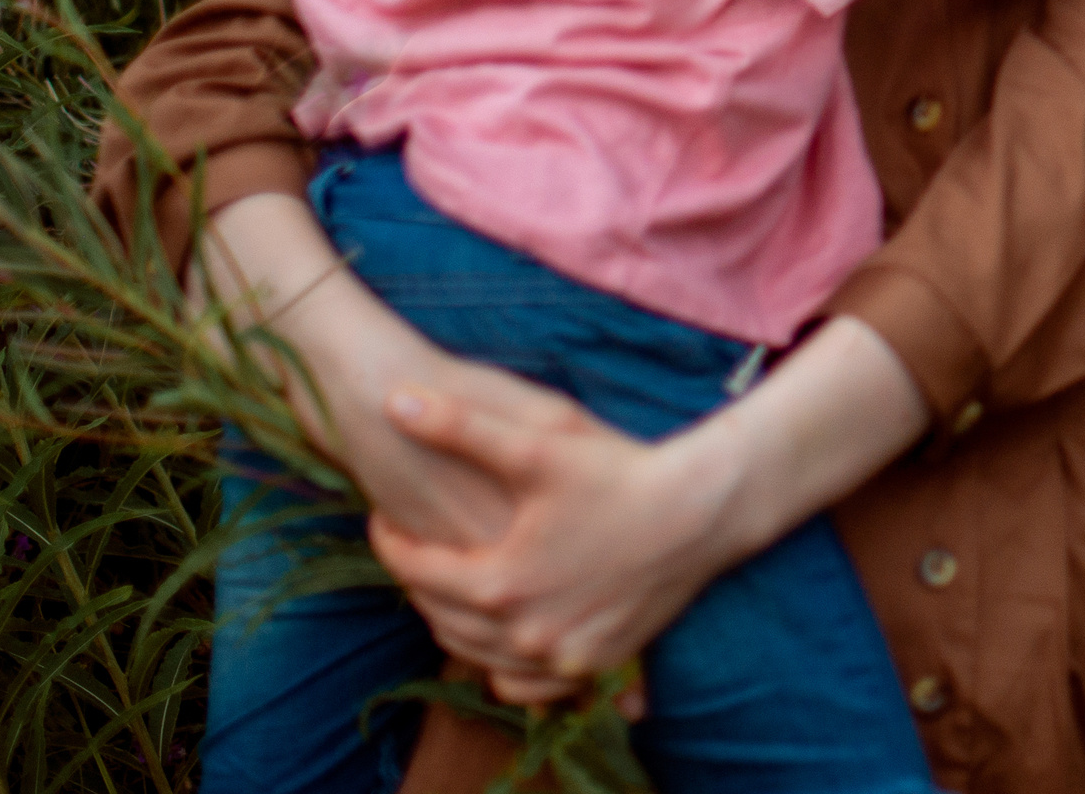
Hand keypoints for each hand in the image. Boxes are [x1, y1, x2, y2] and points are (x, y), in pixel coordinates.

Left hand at [367, 382, 735, 701]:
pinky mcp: (590, 664)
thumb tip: (393, 400)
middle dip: (419, 581)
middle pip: (440, 617)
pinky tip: (503, 631)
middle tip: (414, 548)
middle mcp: (522, 633)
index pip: (416, 570)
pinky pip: (523, 683)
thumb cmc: (620, 471)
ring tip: (452, 584)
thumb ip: (460, 426)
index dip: (390, 541)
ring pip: (476, 655)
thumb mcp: (539, 444)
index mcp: (499, 582)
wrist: (702, 510)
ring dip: (453, 624)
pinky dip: (500, 662)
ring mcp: (558, 656)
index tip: (382, 516)